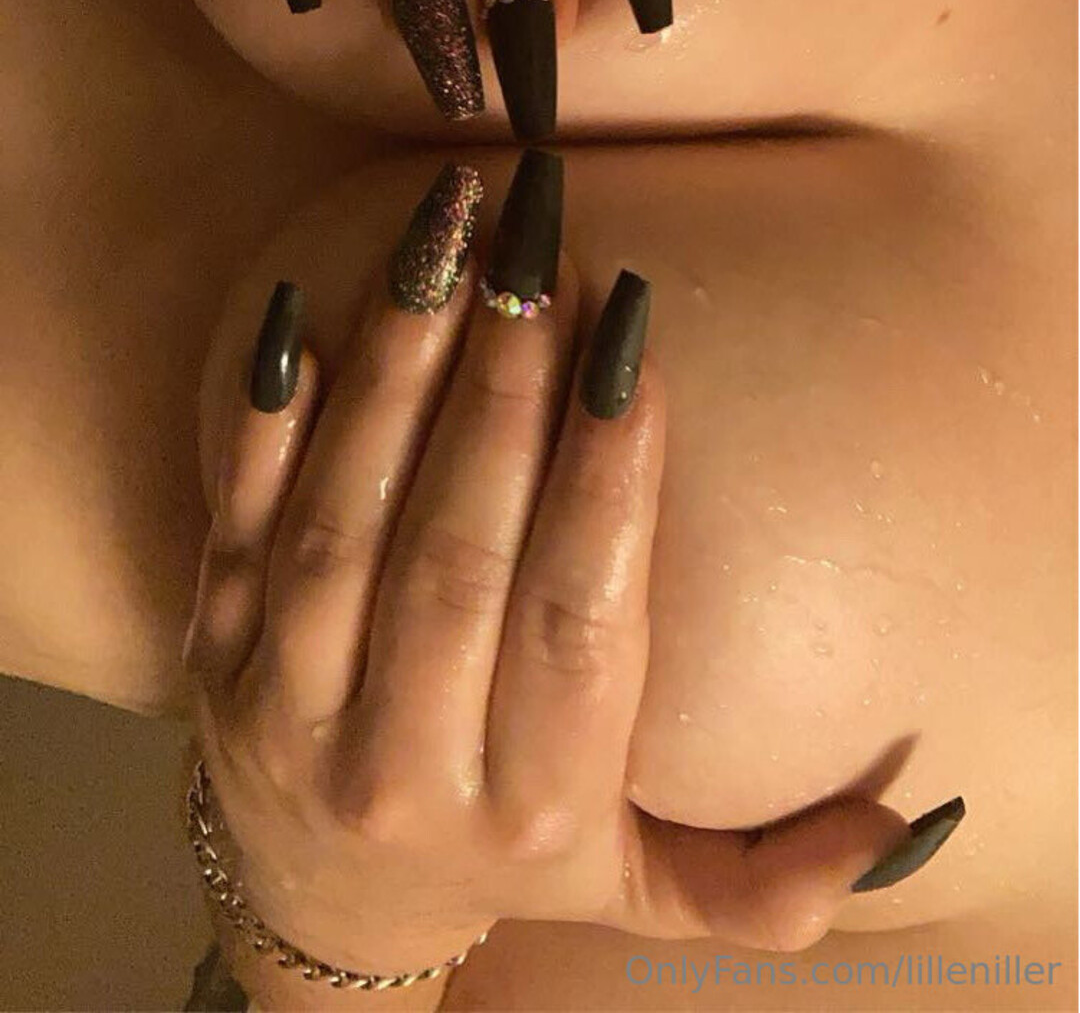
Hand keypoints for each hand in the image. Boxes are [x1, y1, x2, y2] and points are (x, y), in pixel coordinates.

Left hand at [181, 152, 948, 978]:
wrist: (324, 913)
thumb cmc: (516, 854)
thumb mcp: (647, 888)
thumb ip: (767, 879)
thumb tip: (902, 820)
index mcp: (532, 810)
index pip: (576, 626)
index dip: (604, 480)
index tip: (631, 338)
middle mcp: (403, 769)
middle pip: (456, 561)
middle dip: (503, 393)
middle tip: (537, 251)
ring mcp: (289, 714)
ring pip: (343, 529)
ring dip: (396, 375)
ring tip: (445, 241)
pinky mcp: (212, 663)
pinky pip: (235, 528)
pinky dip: (264, 421)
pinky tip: (303, 308)